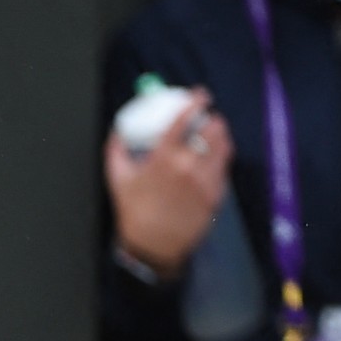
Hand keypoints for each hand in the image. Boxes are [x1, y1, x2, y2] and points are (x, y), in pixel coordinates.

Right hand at [103, 88, 232, 278]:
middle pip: (212, 130)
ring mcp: (205, 180)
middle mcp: (188, 166)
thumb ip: (117, 149)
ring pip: (223, 147)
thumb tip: (118, 130)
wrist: (153, 246)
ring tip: (216, 134)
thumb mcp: (118, 178)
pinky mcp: (215, 194)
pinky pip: (224, 168)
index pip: (185, 119)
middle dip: (213, 119)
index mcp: (163, 158)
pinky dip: (220, 158)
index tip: (200, 94)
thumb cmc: (134, 212)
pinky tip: (213, 159)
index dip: (196, 101)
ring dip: (221, 136)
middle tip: (208, 118)